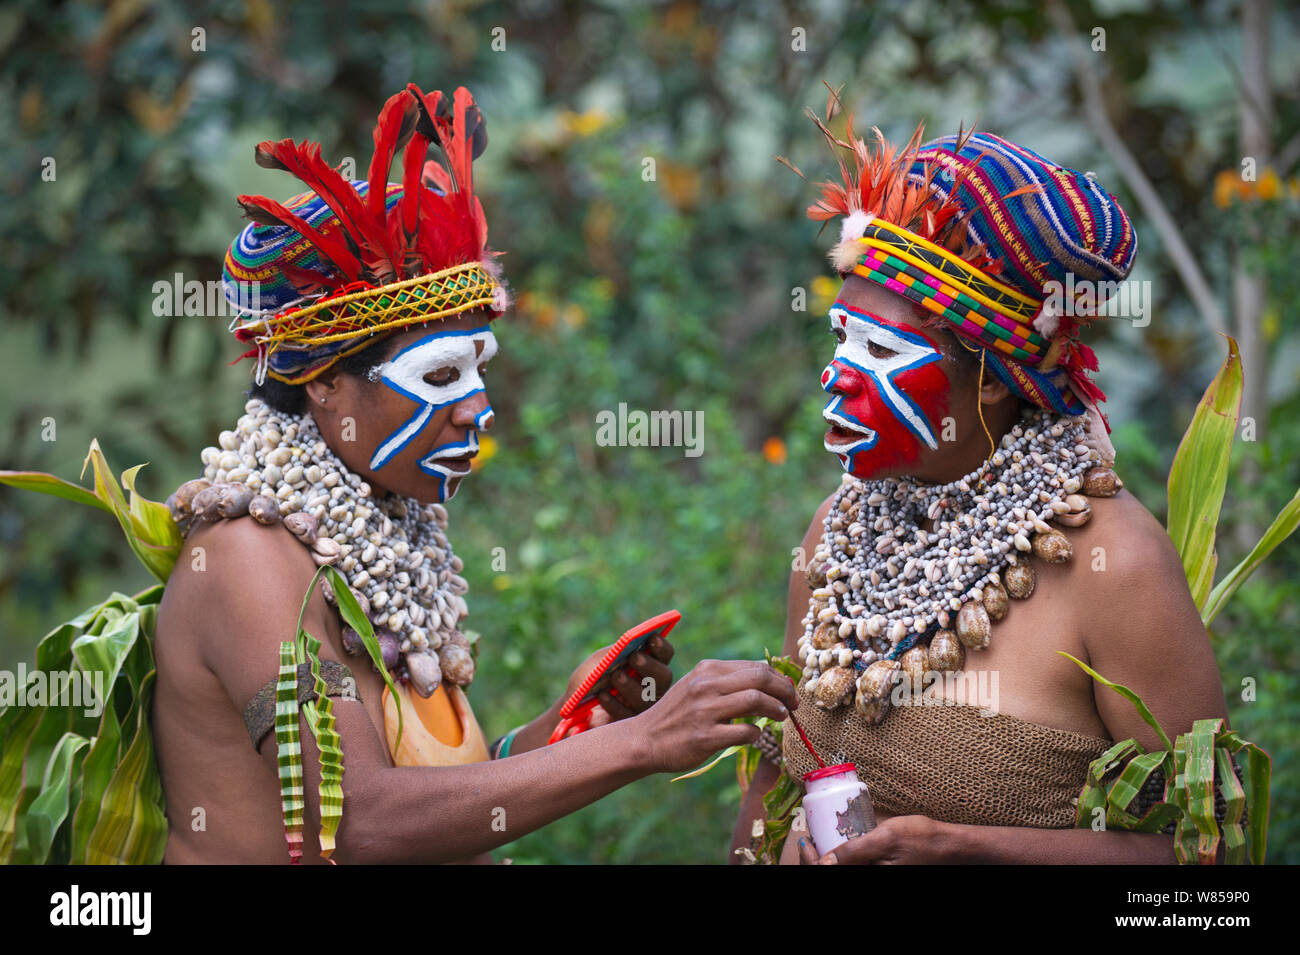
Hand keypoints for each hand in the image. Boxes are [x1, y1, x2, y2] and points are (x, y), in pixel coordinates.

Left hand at [564, 635, 675, 728]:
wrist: (573, 705)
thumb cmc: (592, 677)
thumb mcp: (602, 659)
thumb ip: (616, 652)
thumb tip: (629, 646)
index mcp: (649, 665)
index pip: (665, 654)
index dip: (661, 646)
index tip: (651, 637)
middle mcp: (653, 687)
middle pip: (664, 677)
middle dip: (649, 665)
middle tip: (634, 657)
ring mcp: (643, 709)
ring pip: (647, 699)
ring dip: (630, 684)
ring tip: (615, 676)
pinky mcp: (629, 727)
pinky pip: (628, 716)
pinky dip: (614, 703)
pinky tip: (602, 695)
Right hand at [631, 659, 798, 773]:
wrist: (644, 739)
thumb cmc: (677, 713)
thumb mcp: (697, 685)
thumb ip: (727, 681)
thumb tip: (767, 681)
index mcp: (708, 669)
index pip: (756, 666)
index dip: (779, 679)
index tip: (788, 691)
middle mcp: (707, 685)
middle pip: (761, 678)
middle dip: (785, 690)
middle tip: (793, 703)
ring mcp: (706, 711)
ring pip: (756, 701)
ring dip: (776, 710)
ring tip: (782, 716)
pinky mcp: (705, 737)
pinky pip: (744, 732)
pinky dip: (756, 734)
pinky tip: (754, 735)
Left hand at [796, 815, 956, 864]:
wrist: (946, 846)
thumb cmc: (919, 839)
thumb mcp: (885, 838)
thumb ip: (854, 852)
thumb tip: (825, 861)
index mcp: (869, 874)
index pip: (827, 872)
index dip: (811, 860)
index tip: (806, 841)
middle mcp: (869, 876)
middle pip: (831, 871)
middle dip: (815, 860)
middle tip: (808, 839)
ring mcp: (873, 872)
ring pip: (840, 868)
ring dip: (826, 859)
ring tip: (819, 839)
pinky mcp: (877, 869)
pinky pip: (853, 866)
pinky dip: (840, 858)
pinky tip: (837, 844)